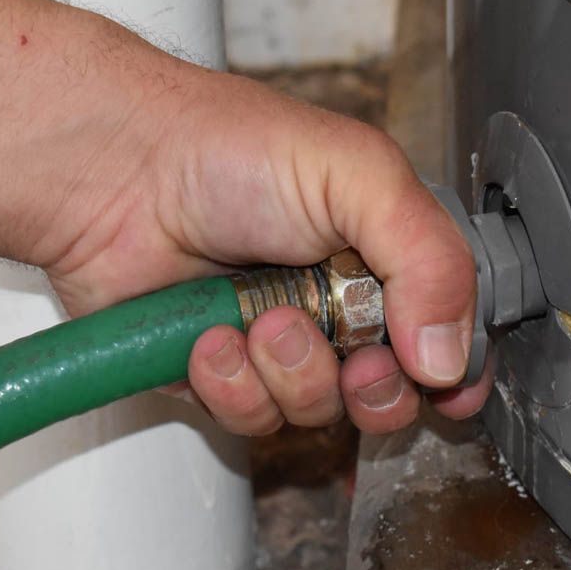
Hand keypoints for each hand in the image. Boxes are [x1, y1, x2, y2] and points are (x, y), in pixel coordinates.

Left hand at [39, 59, 492, 434]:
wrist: (116, 171)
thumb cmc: (229, 149)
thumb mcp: (359, 175)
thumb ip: (430, 258)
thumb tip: (448, 356)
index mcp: (384, 255)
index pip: (446, 334)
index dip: (454, 372)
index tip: (443, 385)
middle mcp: (336, 305)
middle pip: (391, 393)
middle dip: (376, 387)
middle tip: (355, 358)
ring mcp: (276, 344)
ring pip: (318, 411)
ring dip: (294, 374)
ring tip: (259, 318)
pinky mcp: (218, 375)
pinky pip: (249, 419)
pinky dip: (232, 385)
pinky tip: (209, 336)